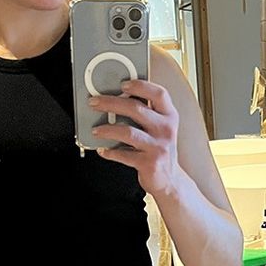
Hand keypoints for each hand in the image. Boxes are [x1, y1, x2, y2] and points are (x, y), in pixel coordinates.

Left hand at [89, 78, 179, 198]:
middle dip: (110, 103)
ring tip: (96, 130)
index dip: (140, 86)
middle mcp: (166, 130)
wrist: (170, 180)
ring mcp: (158, 147)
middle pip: (136, 109)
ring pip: (127, 132)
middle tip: (95, 102)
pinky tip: (103, 149)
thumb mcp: (161, 128)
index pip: (159, 94)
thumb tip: (117, 99)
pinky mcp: (149, 163)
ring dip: (107, 129)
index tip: (123, 84)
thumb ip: (147, 113)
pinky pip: (124, 155)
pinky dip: (110, 152)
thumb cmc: (160, 150)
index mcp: (170, 116)